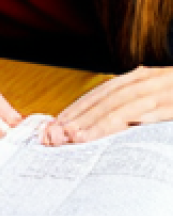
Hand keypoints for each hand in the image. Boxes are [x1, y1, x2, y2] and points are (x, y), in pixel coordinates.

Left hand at [43, 66, 172, 143]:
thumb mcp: (154, 101)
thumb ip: (129, 110)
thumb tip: (88, 130)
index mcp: (141, 79)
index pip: (101, 93)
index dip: (76, 108)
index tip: (54, 126)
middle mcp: (152, 79)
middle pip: (108, 98)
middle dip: (81, 117)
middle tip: (59, 135)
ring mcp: (169, 88)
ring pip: (131, 103)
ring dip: (104, 120)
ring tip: (82, 136)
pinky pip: (164, 107)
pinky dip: (147, 114)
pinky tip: (131, 125)